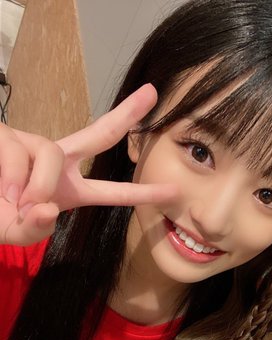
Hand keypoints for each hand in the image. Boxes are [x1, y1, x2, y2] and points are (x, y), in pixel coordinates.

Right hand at [0, 84, 175, 244]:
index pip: (110, 191)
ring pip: (52, 154)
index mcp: (67, 189)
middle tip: (154, 94)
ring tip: (17, 202)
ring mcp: (31, 144)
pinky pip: (20, 154)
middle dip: (127, 114)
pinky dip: (14, 180)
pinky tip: (4, 192)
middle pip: (98, 133)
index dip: (141, 192)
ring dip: (38, 184)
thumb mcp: (16, 232)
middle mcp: (54, 161)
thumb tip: (49, 207)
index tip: (173, 190)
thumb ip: (34, 228)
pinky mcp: (7, 134)